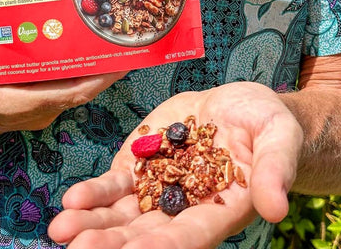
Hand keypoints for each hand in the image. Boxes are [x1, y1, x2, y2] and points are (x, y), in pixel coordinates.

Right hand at [0, 0, 124, 139]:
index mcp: (14, 104)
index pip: (68, 95)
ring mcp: (36, 108)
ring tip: (113, 35)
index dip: (98, 79)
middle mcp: (32, 110)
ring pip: (75, 88)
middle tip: (125, 35)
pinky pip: (65, 87)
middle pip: (80, 88)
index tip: (121, 61)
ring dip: (95, 66)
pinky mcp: (36, 102)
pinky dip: (79, 69)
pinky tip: (87, 45)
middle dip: (105, 65)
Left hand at [48, 82, 302, 248]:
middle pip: (146, 232)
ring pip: (123, 212)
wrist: (238, 105)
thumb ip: (275, 169)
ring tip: (61, 230)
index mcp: (220, 208)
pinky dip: (96, 192)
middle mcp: (185, 205)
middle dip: (113, 242)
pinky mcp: (143, 162)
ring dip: (93, 222)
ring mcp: (160, 184)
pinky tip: (73, 199)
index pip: (191, 234)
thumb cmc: (266, 124)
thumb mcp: (279, 137)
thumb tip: (276, 208)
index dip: (163, 246)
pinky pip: (117, 182)